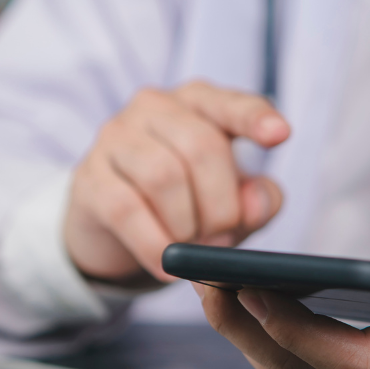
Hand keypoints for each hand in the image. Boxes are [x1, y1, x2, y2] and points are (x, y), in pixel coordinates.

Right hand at [65, 81, 289, 283]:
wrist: (112, 228)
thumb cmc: (183, 204)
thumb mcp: (230, 202)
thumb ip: (256, 201)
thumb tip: (255, 204)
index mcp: (197, 102)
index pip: (229, 103)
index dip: (254, 118)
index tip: (280, 135)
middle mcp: (153, 107)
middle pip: (200, 146)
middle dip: (221, 205)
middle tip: (223, 240)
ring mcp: (115, 138)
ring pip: (163, 175)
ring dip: (186, 226)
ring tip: (191, 251)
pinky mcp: (89, 177)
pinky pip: (126, 209)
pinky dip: (154, 244)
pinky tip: (166, 266)